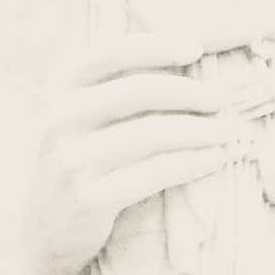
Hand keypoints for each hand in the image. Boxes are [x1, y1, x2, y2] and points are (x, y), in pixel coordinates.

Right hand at [27, 33, 231, 274]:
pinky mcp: (89, 198)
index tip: (196, 49)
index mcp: (59, 89)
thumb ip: (123, 79)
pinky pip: (154, 173)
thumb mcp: (88, 113)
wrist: (48, 228)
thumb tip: (192, 46)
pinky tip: (214, 159)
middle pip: (139, 91)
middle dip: (189, 93)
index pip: (109, 51)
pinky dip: (192, 163)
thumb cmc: (87, 156)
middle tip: (221, 101)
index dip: (155, 46)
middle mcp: (58, 120)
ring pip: (152, 134)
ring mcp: (70, 160)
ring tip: (225, 132)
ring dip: (199, 131)